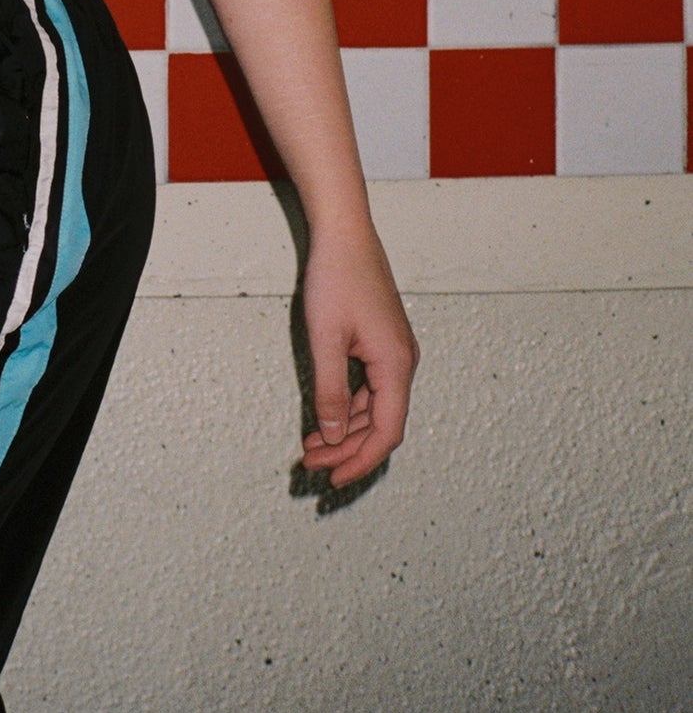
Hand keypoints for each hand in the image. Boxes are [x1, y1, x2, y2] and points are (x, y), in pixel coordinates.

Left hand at [297, 220, 418, 488]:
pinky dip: (348, 406)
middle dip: (347, 450)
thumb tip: (332, 437)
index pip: (386, 433)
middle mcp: (402, 363)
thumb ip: (329, 392)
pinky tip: (324, 415)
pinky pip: (371, 388)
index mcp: (396, 366)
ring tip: (310, 444)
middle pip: (381, 424)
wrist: (345, 232)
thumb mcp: (325, 339)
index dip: (360, 462)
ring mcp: (394, 352)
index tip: (333, 480)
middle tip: (311, 464)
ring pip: (375, 408)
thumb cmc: (336, 278)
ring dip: (345, 430)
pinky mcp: (382, 342)